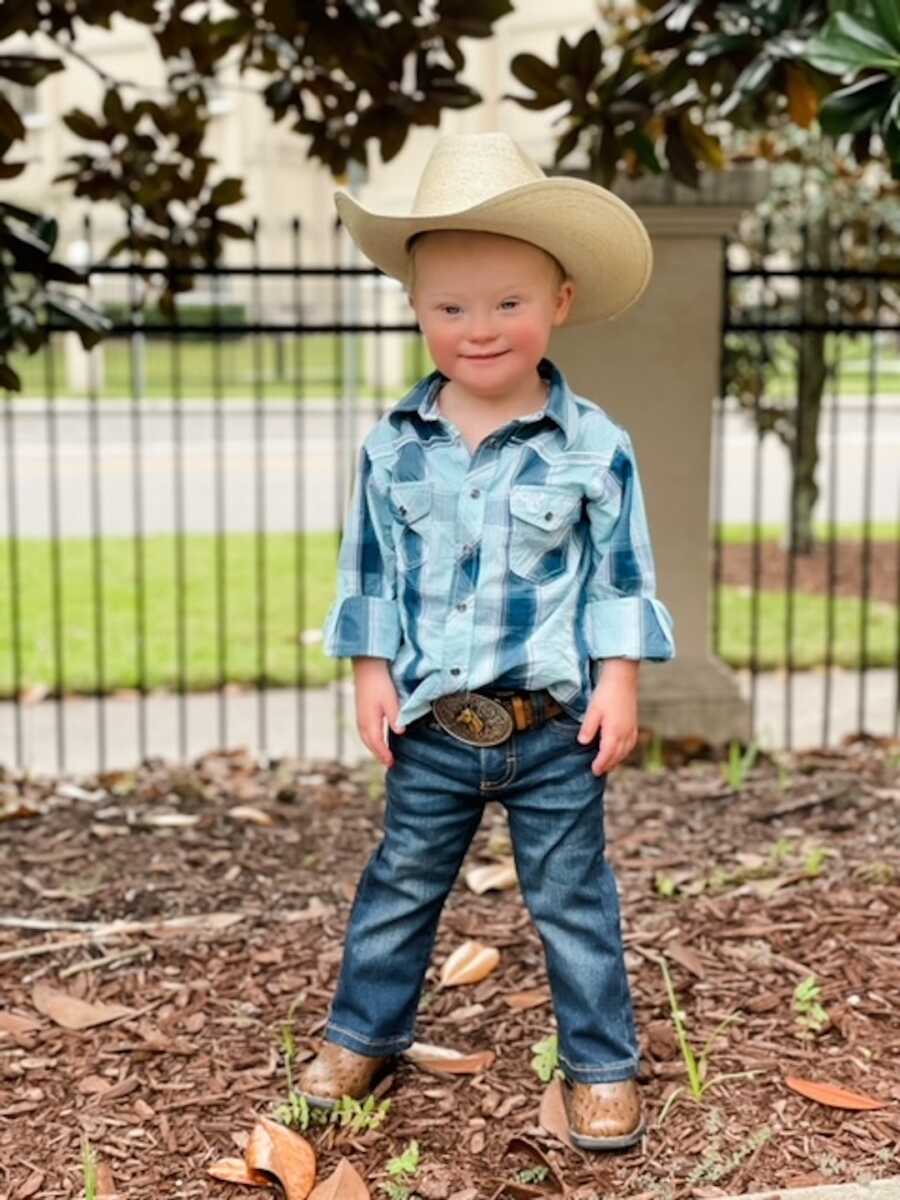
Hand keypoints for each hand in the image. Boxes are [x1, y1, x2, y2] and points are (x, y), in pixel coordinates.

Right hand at [352, 657, 405, 767]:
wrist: (367, 667)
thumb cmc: (380, 683)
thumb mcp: (391, 700)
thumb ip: (395, 717)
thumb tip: (400, 732)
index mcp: (369, 721)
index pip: (377, 744)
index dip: (384, 755)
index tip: (392, 763)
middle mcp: (362, 721)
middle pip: (370, 744)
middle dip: (379, 754)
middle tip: (389, 763)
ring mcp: (360, 716)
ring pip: (366, 738)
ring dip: (374, 747)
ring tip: (384, 754)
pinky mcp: (361, 711)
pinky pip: (365, 731)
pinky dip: (371, 739)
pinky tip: (377, 738)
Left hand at [577, 659, 638, 775]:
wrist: (622, 679)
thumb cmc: (606, 693)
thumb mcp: (593, 710)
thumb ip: (588, 728)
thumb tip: (583, 743)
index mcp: (614, 732)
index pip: (607, 754)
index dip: (600, 764)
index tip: (594, 771)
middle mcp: (625, 733)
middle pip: (617, 755)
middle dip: (608, 765)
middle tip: (598, 771)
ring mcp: (631, 729)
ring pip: (626, 751)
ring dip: (617, 760)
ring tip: (608, 764)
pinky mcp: (634, 724)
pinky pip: (631, 744)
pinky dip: (625, 751)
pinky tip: (620, 751)